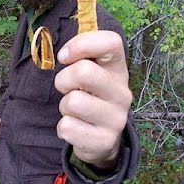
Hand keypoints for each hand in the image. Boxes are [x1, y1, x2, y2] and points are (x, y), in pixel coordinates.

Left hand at [54, 31, 130, 169]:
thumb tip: (60, 45)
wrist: (102, 139)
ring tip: (74, 110)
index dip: (82, 44)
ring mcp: (117, 118)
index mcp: (118, 68)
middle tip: (67, 88)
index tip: (64, 56)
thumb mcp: (90, 72)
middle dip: (63, 80)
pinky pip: (67, 127)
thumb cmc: (90, 95)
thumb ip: (80, 53)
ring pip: (72, 102)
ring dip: (63, 106)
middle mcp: (122, 92)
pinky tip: (76, 128)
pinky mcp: (105, 141)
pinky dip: (64, 128)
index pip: (111, 42)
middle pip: (83, 71)